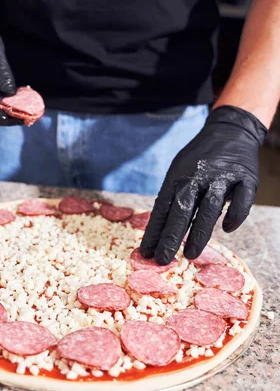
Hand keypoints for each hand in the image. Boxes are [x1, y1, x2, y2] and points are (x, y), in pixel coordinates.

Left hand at [140, 106, 266, 264]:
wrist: (229, 130)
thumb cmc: (199, 161)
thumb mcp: (178, 173)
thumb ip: (172, 201)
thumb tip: (158, 234)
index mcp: (178, 178)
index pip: (162, 208)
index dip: (154, 231)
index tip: (145, 252)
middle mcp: (197, 177)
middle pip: (181, 210)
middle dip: (170, 237)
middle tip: (162, 260)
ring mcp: (222, 177)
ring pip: (209, 208)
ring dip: (199, 233)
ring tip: (190, 255)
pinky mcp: (245, 178)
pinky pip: (241, 199)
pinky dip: (235, 214)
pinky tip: (227, 229)